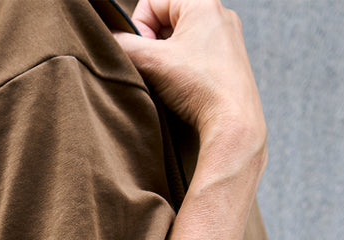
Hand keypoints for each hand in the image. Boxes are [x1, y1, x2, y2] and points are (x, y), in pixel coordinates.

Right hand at [112, 0, 266, 178]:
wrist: (234, 124)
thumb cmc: (201, 88)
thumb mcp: (152, 62)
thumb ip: (124, 46)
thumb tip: (109, 40)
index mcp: (203, 3)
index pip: (153, 2)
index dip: (140, 28)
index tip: (144, 55)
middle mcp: (220, 15)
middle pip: (167, 21)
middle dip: (154, 46)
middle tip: (155, 70)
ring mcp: (228, 39)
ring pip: (181, 41)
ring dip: (167, 60)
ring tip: (172, 83)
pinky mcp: (231, 63)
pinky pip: (196, 57)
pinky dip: (184, 71)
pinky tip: (186, 90)